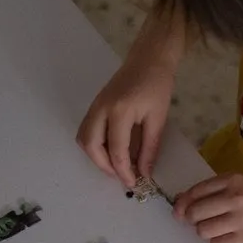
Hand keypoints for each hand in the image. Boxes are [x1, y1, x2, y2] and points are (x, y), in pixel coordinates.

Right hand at [77, 45, 176, 189]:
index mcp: (120, 112)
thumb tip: (144, 173)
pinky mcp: (94, 105)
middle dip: (104, 166)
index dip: (124, 171)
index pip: (116, 151)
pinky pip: (86, 130)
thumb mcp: (158, 119)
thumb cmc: (158, 86)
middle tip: (121, 176)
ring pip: (84, 139)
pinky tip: (110, 150)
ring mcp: (95, 106)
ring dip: (96, 156)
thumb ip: (149, 148)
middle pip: (91, 146)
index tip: (134, 184)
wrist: (149, 59)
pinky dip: (94, 145)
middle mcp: (101, 109)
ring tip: (115, 165)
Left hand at [173, 173, 242, 242]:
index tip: (179, 209)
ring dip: (205, 232)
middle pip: (195, 212)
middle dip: (191, 219)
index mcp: (235, 180)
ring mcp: (240, 220)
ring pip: (203, 230)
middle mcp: (235, 198)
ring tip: (217, 230)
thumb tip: (185, 201)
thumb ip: (221, 190)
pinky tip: (228, 239)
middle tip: (198, 222)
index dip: (183, 202)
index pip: (197, 190)